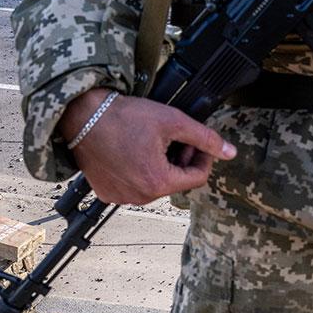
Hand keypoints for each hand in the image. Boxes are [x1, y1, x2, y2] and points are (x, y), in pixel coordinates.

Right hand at [58, 88, 236, 204]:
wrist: (82, 115)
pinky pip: (133, 186)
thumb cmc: (124, 117)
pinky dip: (141, 171)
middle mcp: (139, 197)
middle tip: (177, 138)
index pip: (198, 178)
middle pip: (176, 182)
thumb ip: (205, 138)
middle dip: (182, 160)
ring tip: (155, 143)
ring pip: (156, 184)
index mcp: (158, 182)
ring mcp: (120, 197)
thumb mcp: (173, 122)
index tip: (199, 142)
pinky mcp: (106, 192)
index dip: (204, 157)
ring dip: (163, 166)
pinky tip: (136, 151)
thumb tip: (230, 152)